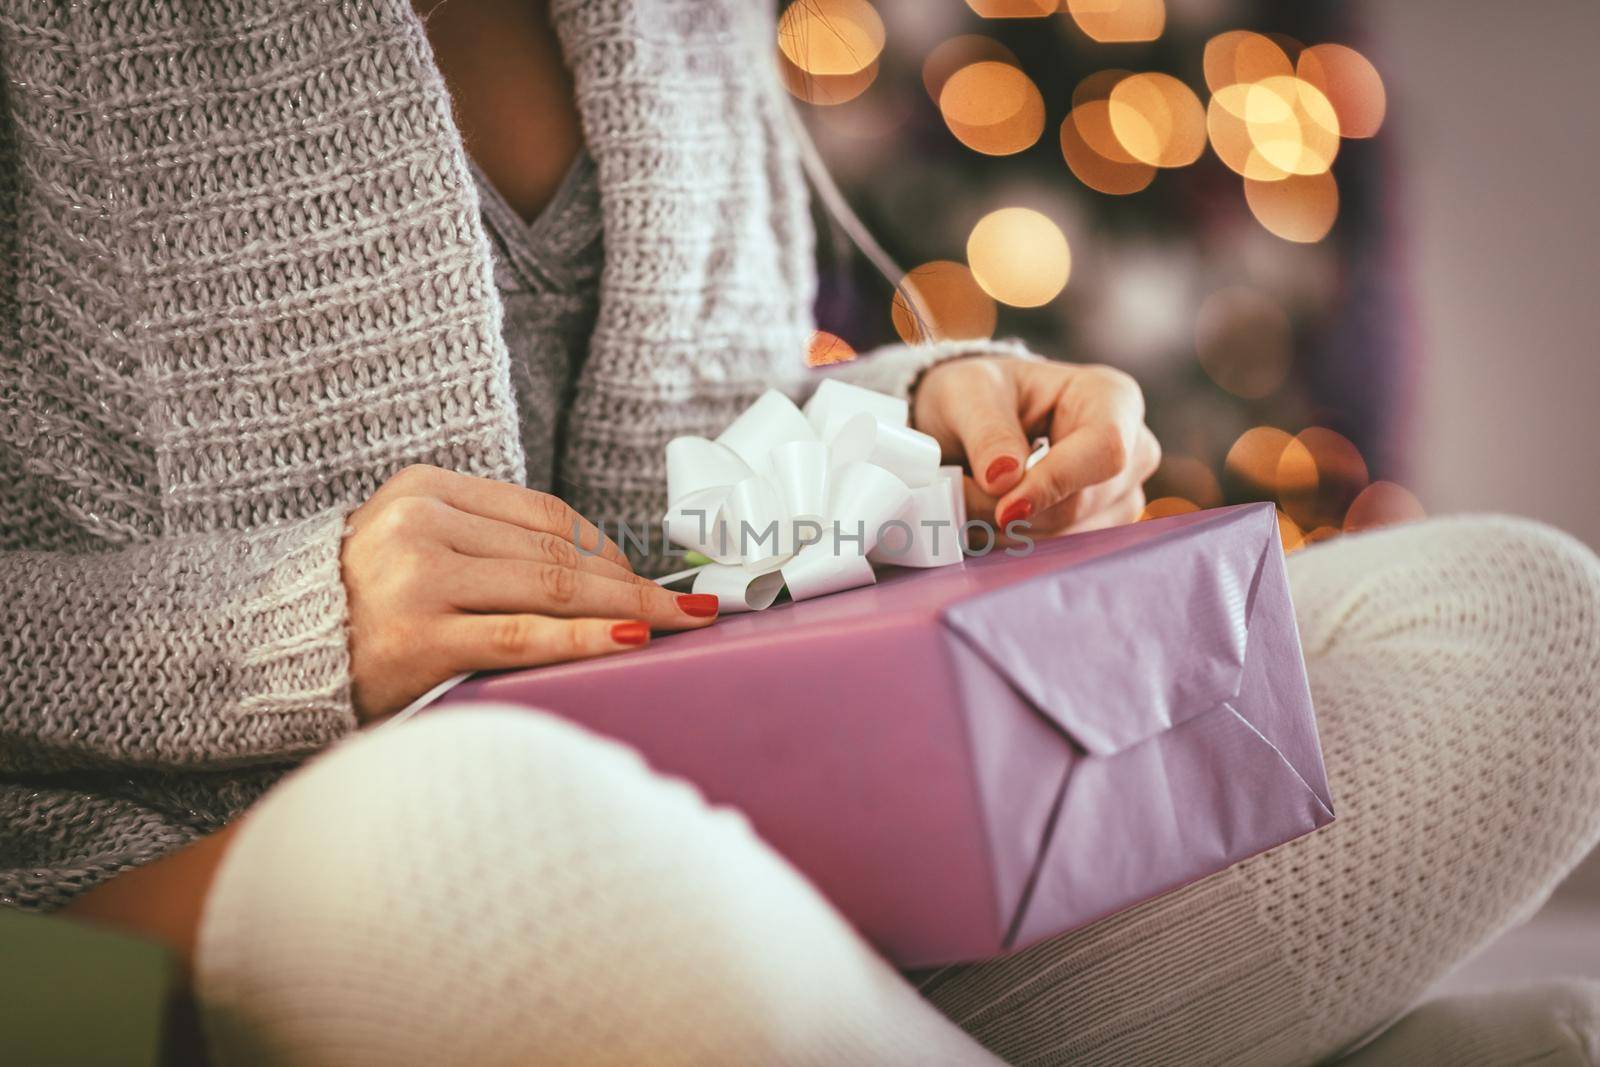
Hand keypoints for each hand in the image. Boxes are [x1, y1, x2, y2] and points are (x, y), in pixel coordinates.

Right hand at [341, 465, 718, 720]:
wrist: (272, 664)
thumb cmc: (363, 614)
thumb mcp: (419, 551)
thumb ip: (493, 549)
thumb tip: (610, 576)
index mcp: (422, 491)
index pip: (544, 515)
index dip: (610, 548)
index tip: (652, 577)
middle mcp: (417, 526)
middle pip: (556, 553)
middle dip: (634, 584)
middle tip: (692, 607)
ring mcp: (414, 582)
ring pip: (550, 591)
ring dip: (627, 609)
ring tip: (678, 624)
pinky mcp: (416, 641)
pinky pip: (522, 638)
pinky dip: (585, 639)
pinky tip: (630, 640)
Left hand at [912, 357, 1159, 540]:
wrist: (973, 417)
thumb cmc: (981, 392)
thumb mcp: (969, 393)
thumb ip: (987, 432)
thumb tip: (1004, 479)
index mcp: (1111, 398)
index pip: (1105, 450)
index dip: (1055, 484)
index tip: (1005, 508)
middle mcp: (1130, 449)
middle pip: (1081, 503)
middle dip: (1012, 510)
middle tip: (957, 495)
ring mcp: (1119, 496)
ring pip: (1067, 537)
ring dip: (1007, 531)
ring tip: (967, 500)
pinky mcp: (1099, 529)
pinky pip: (1058, 554)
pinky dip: (1012, 542)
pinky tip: (985, 520)